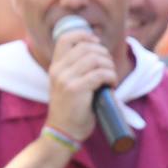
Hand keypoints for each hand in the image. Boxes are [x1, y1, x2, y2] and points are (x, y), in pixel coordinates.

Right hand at [45, 27, 117, 142]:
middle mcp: (58, 70)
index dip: (84, 35)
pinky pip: (100, 74)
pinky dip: (111, 77)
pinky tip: (111, 85)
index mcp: (55, 66)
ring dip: (109, 66)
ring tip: (111, 77)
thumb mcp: (67, 85)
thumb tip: (99, 55)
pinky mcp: (76, 89)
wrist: (62, 131)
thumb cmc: (70, 110)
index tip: (97, 43)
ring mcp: (66, 79)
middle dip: (104, 54)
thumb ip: (76, 70)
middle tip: (110, 67)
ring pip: (95, 59)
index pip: (65, 38)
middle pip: (86, 47)